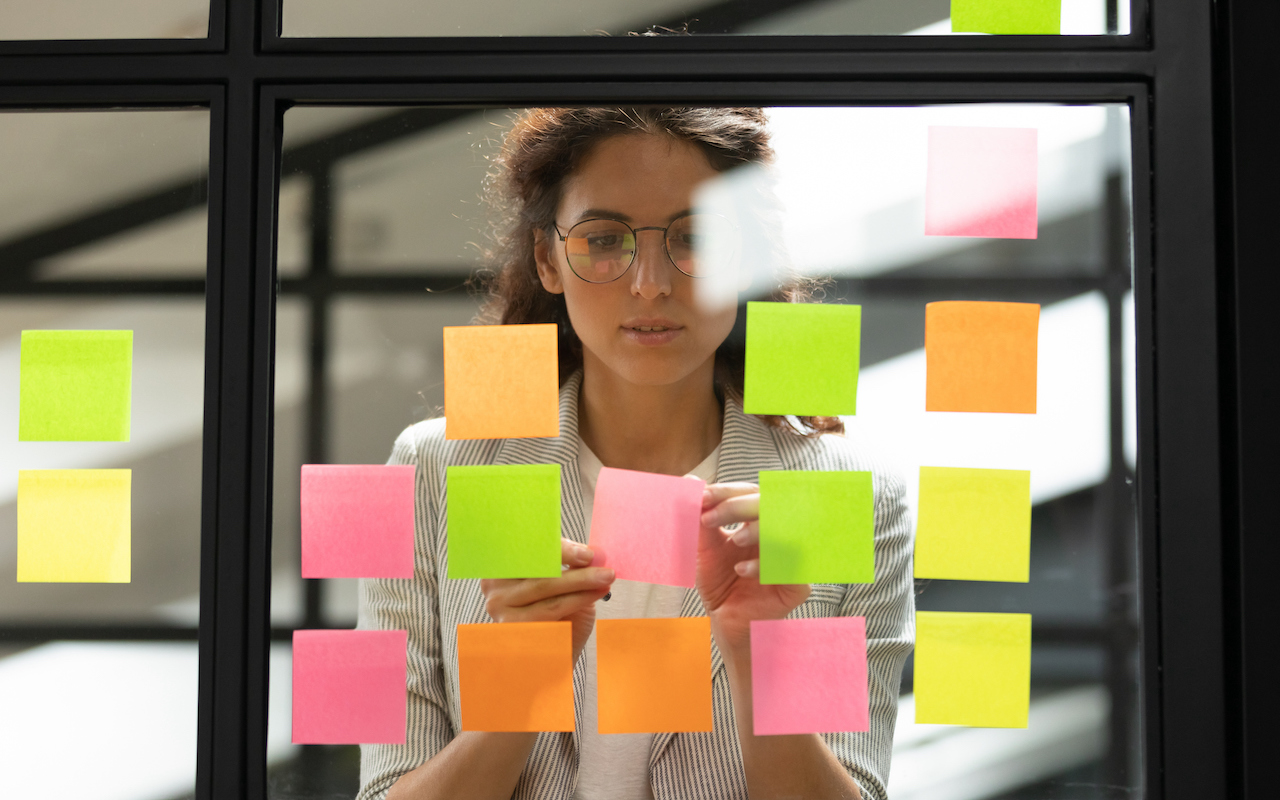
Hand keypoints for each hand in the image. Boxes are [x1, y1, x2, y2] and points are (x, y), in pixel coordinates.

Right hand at [479, 538, 613, 661]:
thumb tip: (594, 552)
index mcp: (503, 563)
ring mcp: (499, 605)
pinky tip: (594, 594)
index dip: (557, 546)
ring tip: (605, 578)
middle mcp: (494, 583)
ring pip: (545, 586)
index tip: (585, 551)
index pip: (527, 546)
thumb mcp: (565, 581)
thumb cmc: (559, 614)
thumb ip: (573, 564)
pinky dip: (576, 599)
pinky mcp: (511, 625)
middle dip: (572, 562)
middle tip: (600, 563)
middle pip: (536, 565)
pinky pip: (549, 607)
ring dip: (580, 580)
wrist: (552, 652)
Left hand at [697, 483, 810, 651]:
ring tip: (734, 541)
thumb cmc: (720, 586)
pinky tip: (742, 571)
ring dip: (757, 529)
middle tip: (709, 517)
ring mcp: (791, 560)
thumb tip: (690, 483)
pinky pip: (791, 566)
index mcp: (759, 522)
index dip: (727, 491)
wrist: (726, 625)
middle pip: (771, 504)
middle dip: (738, 505)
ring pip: (788, 529)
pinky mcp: (798, 586)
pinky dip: (765, 564)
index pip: (751, 493)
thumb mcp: (705, 550)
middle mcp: (778, 535)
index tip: (701, 495)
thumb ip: (701, 519)